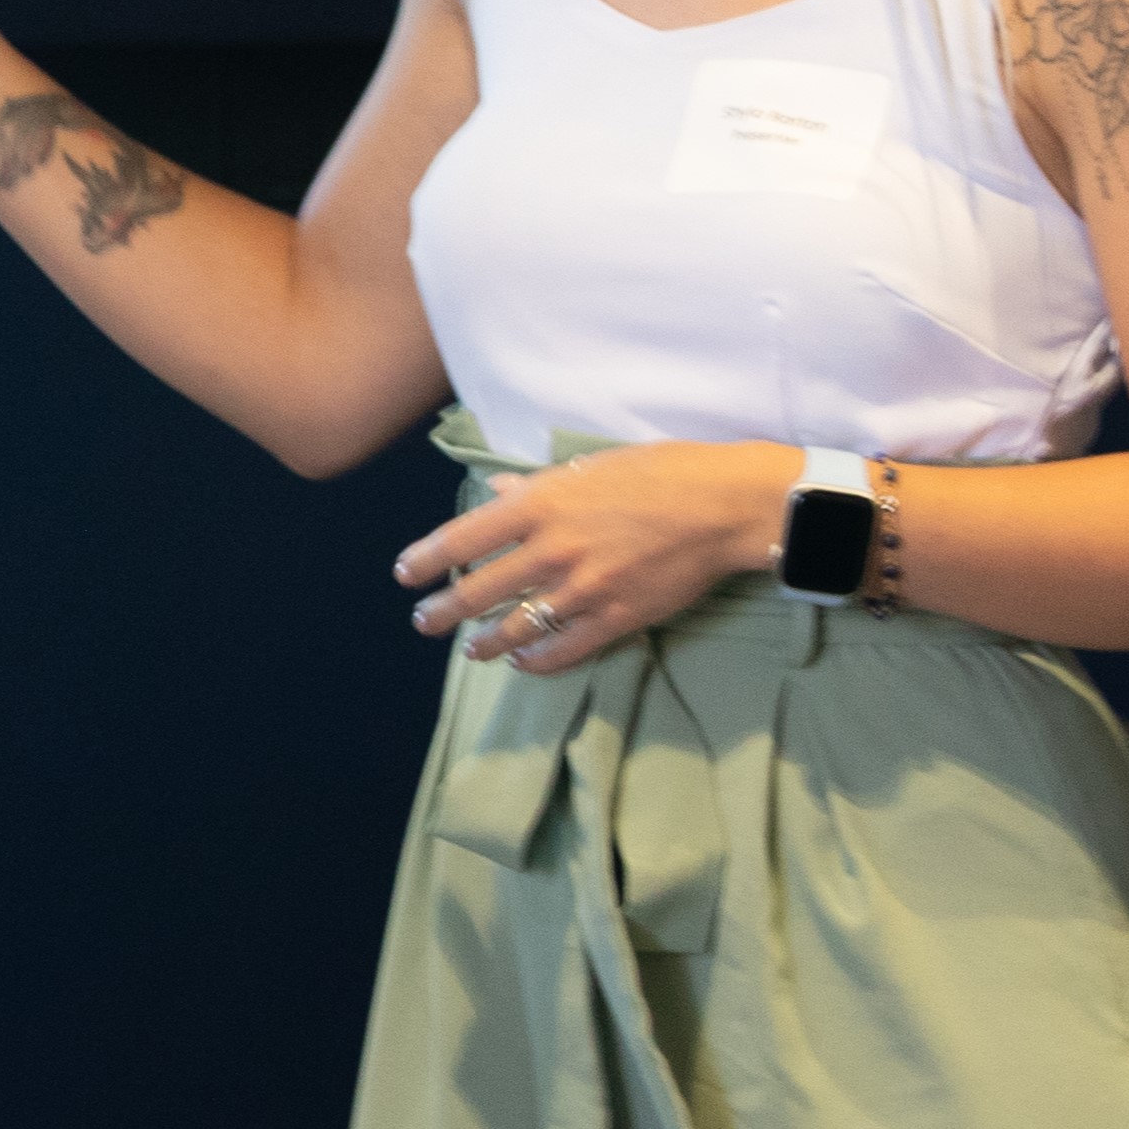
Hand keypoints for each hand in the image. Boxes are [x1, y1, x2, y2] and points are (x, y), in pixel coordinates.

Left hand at [391, 444, 795, 675]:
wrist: (722, 504)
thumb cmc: (658, 472)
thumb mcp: (588, 467)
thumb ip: (535, 487)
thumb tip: (494, 493)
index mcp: (540, 504)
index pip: (463, 538)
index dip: (427, 560)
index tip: (407, 575)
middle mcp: (552, 549)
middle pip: (479, 592)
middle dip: (444, 612)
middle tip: (424, 622)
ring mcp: (583, 589)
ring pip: (517, 627)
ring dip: (485, 642)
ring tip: (470, 650)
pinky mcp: (616, 617)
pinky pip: (565, 649)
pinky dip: (537, 661)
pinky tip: (522, 661)